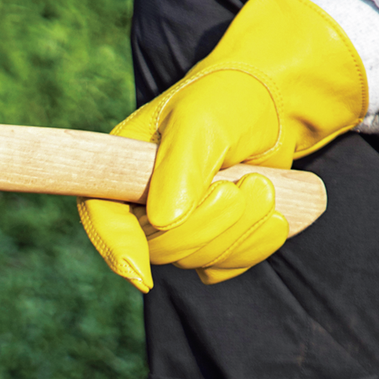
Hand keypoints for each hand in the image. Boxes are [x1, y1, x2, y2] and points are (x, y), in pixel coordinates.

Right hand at [80, 0, 368, 289]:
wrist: (270, 106)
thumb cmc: (226, 101)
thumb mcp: (201, 122)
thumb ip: (180, 169)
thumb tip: (164, 222)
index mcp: (121, 170)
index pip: (103, 217)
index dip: (116, 248)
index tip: (141, 276)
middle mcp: (141, 204)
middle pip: (159, 248)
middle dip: (209, 224)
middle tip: (248, 186)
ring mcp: (176, 228)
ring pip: (195, 259)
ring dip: (240, 228)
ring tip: (265, 184)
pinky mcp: (209, 242)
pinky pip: (222, 265)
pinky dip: (253, 245)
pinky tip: (275, 215)